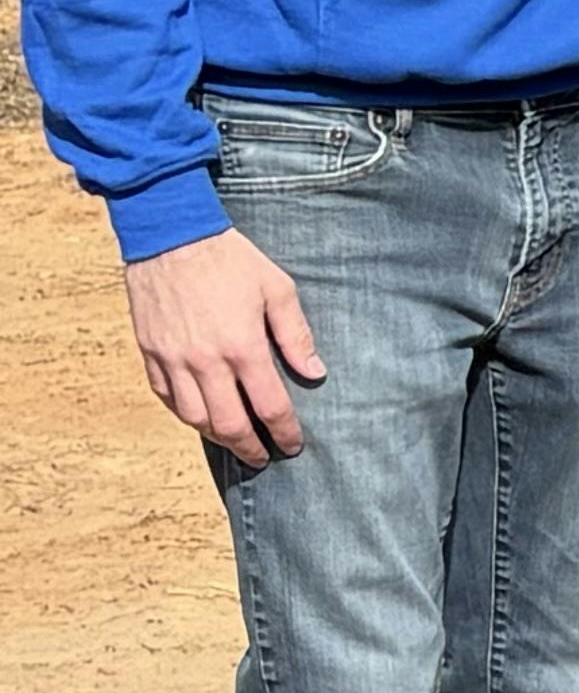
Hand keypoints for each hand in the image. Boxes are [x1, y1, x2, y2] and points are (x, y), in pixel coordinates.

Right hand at [130, 231, 323, 460]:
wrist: (170, 236)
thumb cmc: (231, 260)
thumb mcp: (277, 289)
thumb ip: (296, 335)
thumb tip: (315, 373)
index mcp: (243, 347)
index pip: (269, 406)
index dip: (284, 432)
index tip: (293, 444)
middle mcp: (205, 361)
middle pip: (228, 424)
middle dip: (250, 447)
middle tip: (264, 457)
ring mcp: (172, 359)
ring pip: (193, 417)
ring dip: (217, 436)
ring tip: (235, 441)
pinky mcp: (149, 352)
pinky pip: (165, 396)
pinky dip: (185, 413)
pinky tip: (201, 416)